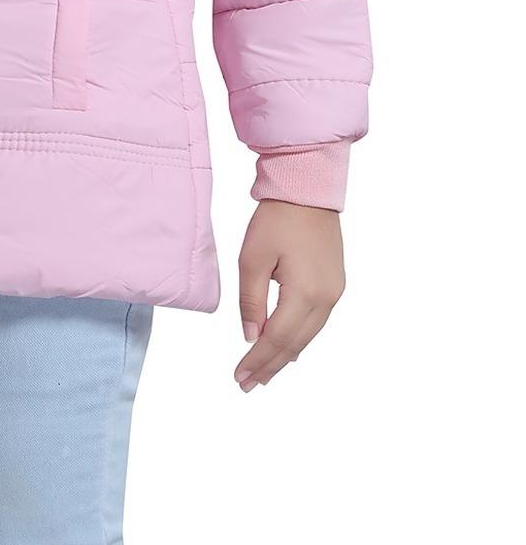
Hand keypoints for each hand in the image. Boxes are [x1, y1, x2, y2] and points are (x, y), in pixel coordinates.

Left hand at [233, 198, 345, 391]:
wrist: (308, 190)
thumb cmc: (277, 220)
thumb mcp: (252, 258)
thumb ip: (251, 301)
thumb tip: (251, 337)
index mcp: (304, 293)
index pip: (276, 338)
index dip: (257, 360)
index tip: (239, 377)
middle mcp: (326, 299)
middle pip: (295, 344)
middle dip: (270, 366)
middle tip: (247, 384)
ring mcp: (334, 293)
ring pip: (307, 336)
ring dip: (285, 356)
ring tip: (264, 373)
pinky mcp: (335, 285)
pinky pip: (315, 322)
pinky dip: (298, 338)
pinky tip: (286, 348)